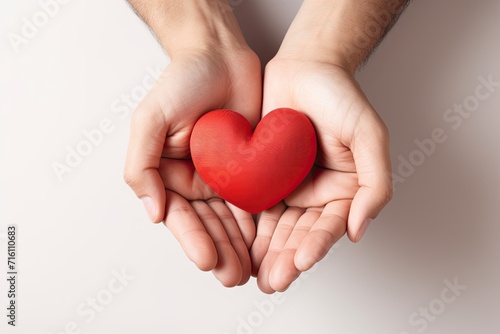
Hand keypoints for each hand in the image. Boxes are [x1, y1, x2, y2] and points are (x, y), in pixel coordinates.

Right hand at [123, 27, 261, 285]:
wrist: (220, 55)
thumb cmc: (182, 81)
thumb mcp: (149, 119)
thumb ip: (142, 165)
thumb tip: (151, 212)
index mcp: (169, 174)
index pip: (179, 216)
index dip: (192, 240)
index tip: (208, 260)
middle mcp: (196, 180)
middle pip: (208, 225)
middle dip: (220, 252)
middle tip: (233, 276)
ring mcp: (224, 176)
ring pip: (232, 220)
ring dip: (240, 246)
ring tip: (251, 270)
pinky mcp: (250, 168)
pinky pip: (255, 200)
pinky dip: (259, 223)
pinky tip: (266, 242)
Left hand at [251, 56, 392, 292]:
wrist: (305, 68)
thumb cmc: (340, 97)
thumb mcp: (369, 135)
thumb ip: (374, 183)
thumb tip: (360, 229)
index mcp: (344, 190)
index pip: (330, 225)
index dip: (317, 245)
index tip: (302, 262)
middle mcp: (317, 194)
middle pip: (302, 234)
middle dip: (287, 259)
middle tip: (273, 281)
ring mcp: (289, 187)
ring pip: (278, 227)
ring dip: (268, 252)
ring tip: (256, 275)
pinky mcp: (264, 177)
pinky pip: (256, 205)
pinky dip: (250, 227)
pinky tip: (241, 245)